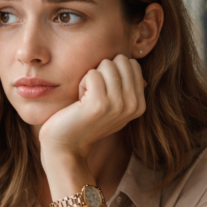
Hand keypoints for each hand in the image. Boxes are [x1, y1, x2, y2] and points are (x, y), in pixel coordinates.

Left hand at [38, 54, 145, 172]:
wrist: (66, 145)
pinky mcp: (99, 104)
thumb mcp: (113, 105)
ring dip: (91, 78)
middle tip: (93, 94)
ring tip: (86, 99)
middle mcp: (133, 105)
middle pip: (121, 61)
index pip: (132, 64)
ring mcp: (118, 104)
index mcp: (140, 104)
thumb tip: (131, 62)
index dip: (111, 72)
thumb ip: (126, 86)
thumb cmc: (84, 120)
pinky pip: (92, 73)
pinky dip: (81, 83)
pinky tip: (79, 101)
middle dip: (102, 71)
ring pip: (106, 64)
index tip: (103, 92)